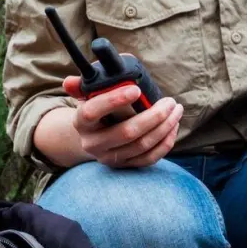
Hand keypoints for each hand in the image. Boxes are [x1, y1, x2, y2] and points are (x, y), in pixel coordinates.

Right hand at [61, 75, 183, 168]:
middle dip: (154, 116)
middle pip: (127, 132)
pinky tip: (173, 126)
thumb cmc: (95, 110)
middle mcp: (93, 144)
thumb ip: (81, 85)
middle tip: (170, 102)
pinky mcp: (125, 166)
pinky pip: (150, 158)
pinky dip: (166, 142)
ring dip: (165, 127)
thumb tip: (70, 81)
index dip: (113, 100)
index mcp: (81, 123)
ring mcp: (109, 158)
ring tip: (176, 110)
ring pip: (142, 145)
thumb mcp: (86, 96)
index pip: (92, 112)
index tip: (136, 89)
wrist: (93, 137)